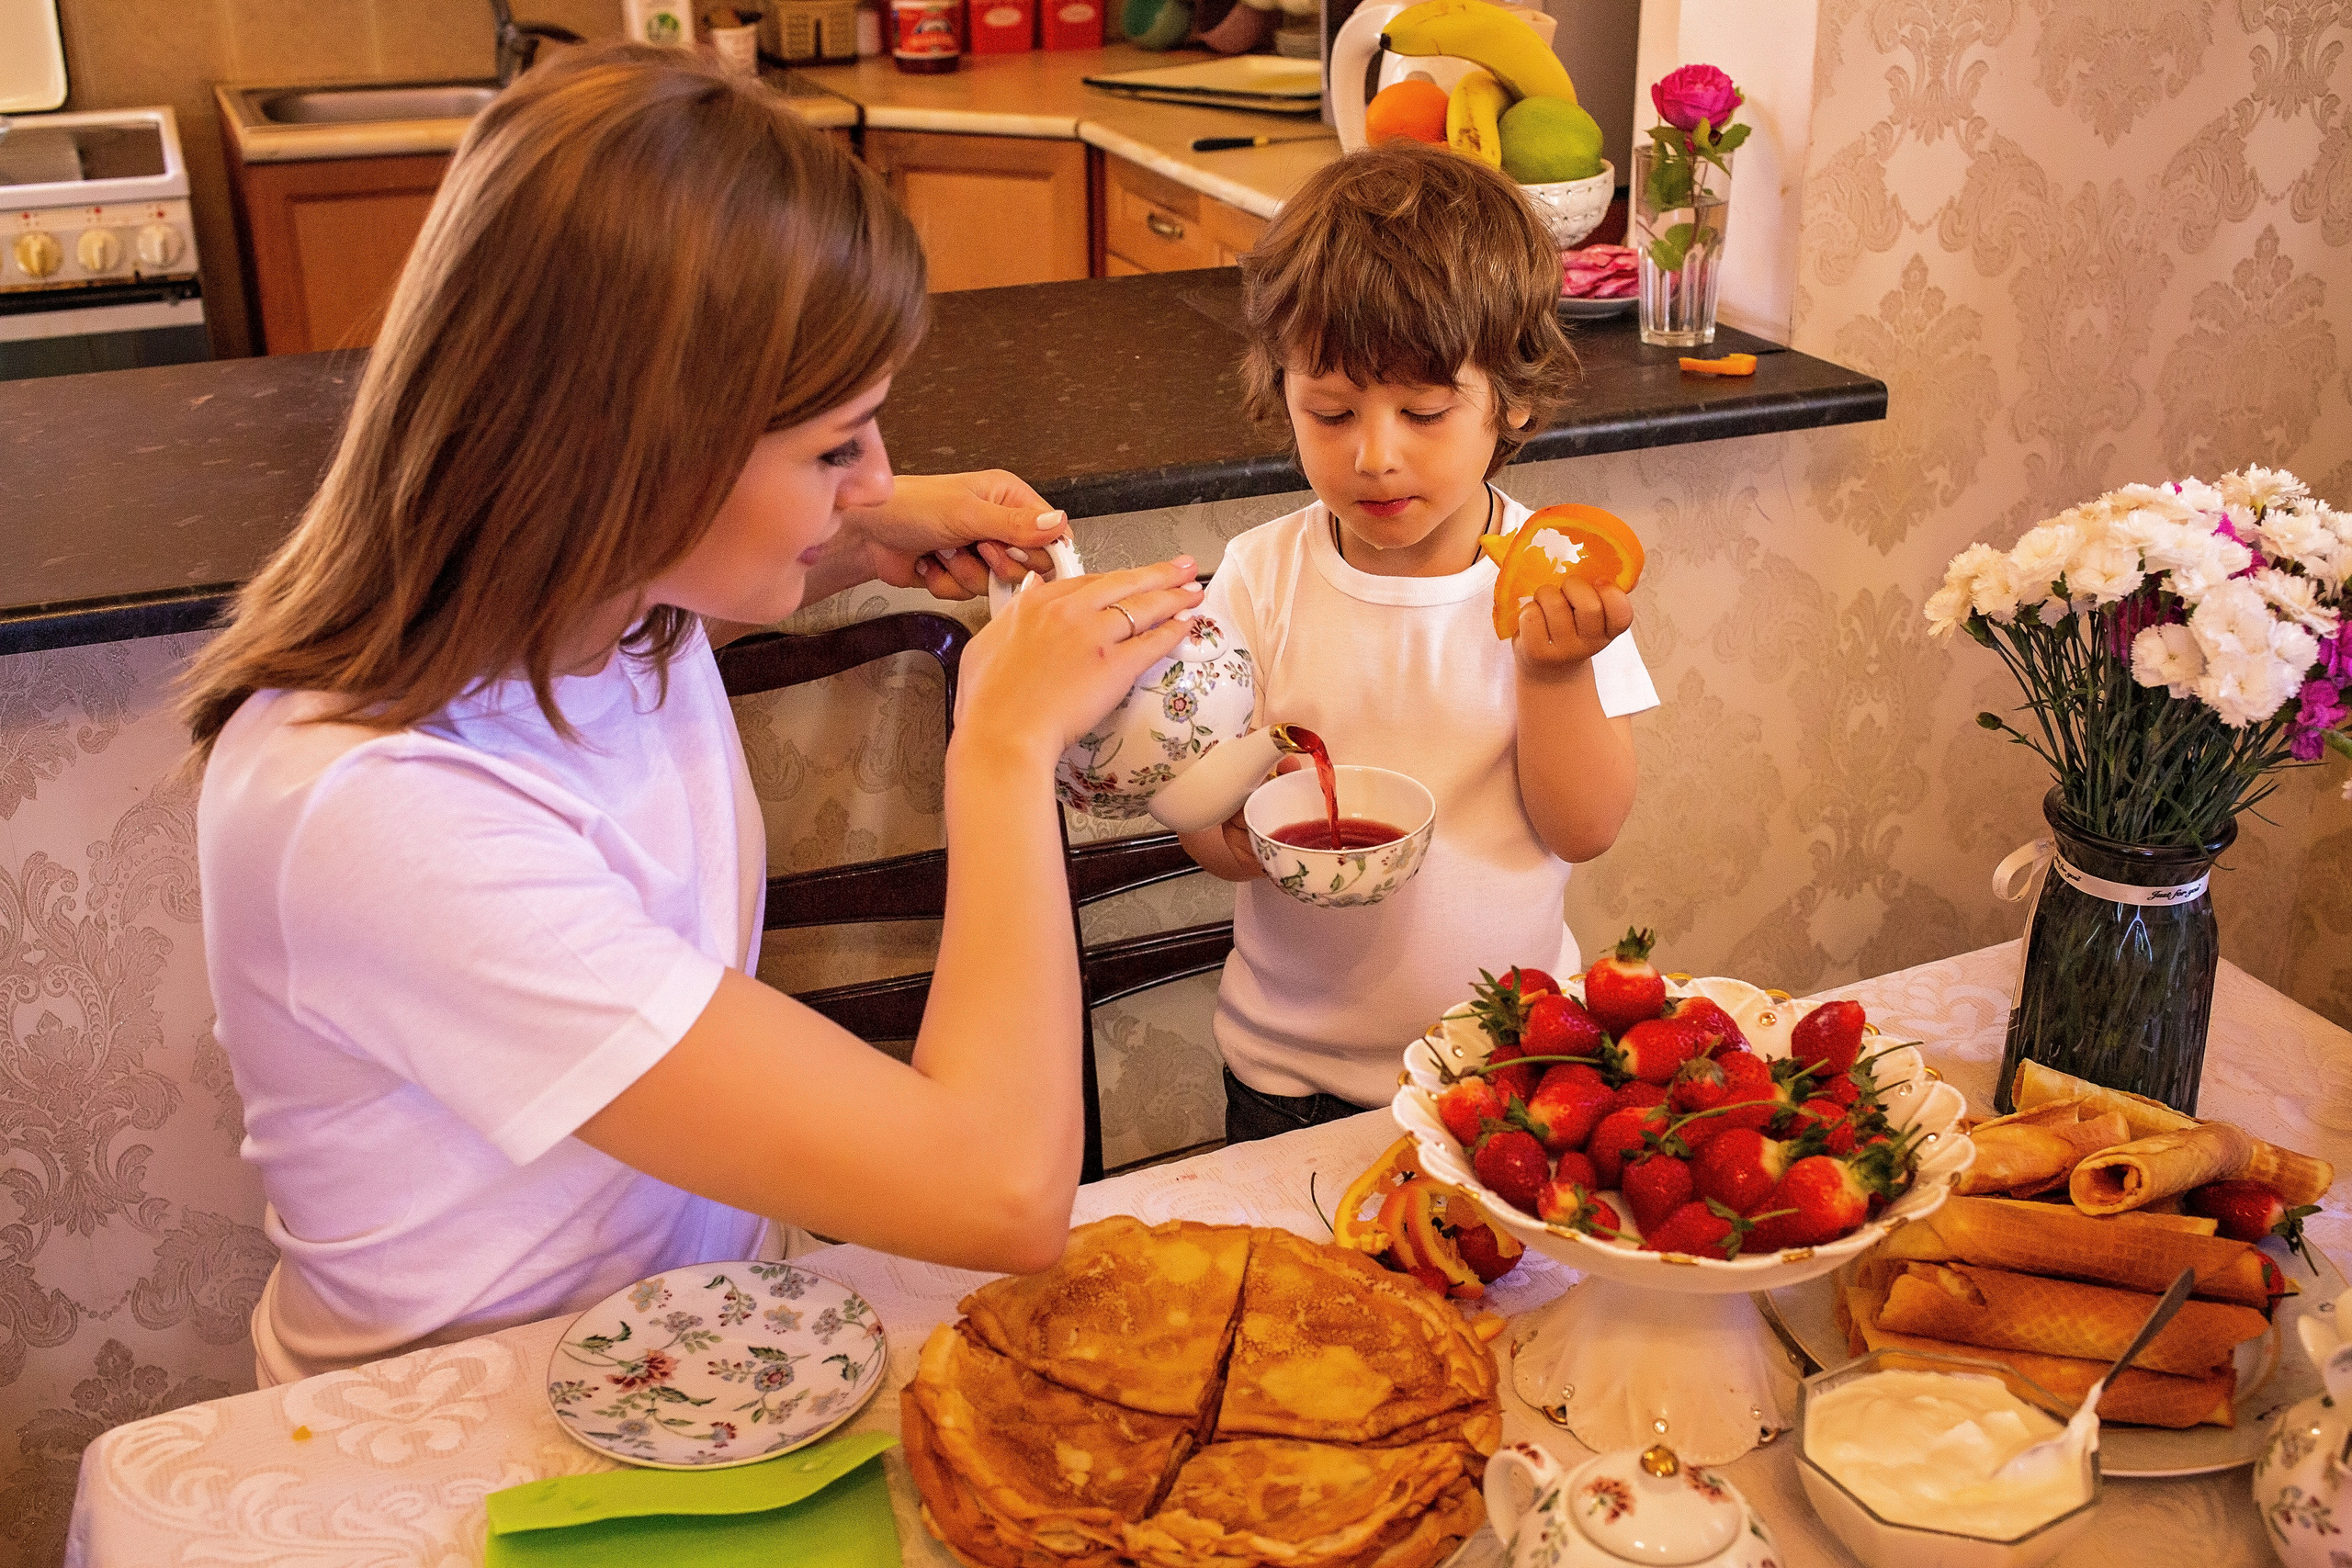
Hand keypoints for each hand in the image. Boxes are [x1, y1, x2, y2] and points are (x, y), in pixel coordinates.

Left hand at [849, 470, 1072, 601]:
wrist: (868, 532)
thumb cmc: (912, 507)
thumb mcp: (968, 513)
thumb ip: (1015, 524)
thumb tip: (1059, 523)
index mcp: (1008, 498)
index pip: (1051, 532)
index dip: (1042, 552)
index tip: (1023, 557)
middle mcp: (999, 523)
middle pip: (1027, 565)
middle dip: (996, 564)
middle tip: (976, 547)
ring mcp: (979, 551)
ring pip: (995, 583)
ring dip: (963, 572)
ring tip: (942, 550)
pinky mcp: (960, 573)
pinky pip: (968, 593)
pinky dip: (945, 582)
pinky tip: (929, 563)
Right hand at [955, 558, 1205, 765]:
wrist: (1002, 733)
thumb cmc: (987, 701)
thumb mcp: (986, 642)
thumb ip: (1013, 610)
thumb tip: (1030, 586)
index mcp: (1036, 603)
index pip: (1087, 581)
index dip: (1117, 578)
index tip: (1131, 577)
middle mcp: (1068, 611)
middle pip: (1124, 583)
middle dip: (1159, 573)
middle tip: (1183, 566)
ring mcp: (1094, 636)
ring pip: (1143, 606)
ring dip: (1175, 596)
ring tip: (1193, 590)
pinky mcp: (1115, 666)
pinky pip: (1152, 642)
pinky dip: (1173, 632)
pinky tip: (1186, 625)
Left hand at [1515, 580, 1633, 680]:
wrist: (1549, 670)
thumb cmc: (1572, 630)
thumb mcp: (1595, 617)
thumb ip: (1610, 595)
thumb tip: (1633, 577)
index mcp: (1609, 631)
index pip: (1621, 613)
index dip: (1611, 592)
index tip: (1598, 582)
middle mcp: (1590, 644)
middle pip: (1588, 606)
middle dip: (1572, 585)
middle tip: (1565, 591)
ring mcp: (1564, 651)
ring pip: (1554, 603)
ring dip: (1545, 594)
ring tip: (1545, 603)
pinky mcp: (1537, 652)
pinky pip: (1531, 615)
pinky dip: (1529, 608)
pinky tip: (1533, 618)